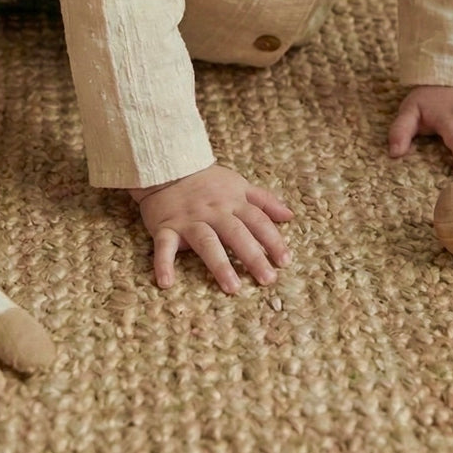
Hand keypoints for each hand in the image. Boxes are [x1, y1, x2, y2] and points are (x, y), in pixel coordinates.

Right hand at [130, 164, 293, 293]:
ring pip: (206, 242)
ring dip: (219, 264)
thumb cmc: (207, 181)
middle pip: (236, 234)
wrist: (168, 166)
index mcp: (233, 201)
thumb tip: (289, 215)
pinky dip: (163, 263)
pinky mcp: (165, 227)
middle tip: (268, 279)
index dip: (273, 240)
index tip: (285, 262)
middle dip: (253, 256)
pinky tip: (166, 283)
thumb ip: (264, 200)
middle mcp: (213, 211)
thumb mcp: (238, 184)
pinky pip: (164, 246)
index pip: (258, 221)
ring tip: (232, 287)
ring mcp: (189, 220)